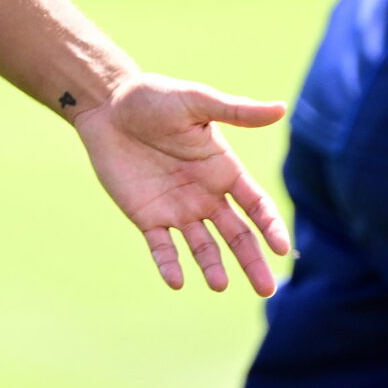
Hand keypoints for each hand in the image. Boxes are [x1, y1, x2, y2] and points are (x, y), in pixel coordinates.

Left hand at [76, 74, 291, 295]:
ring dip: (212, 267)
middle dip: (252, 262)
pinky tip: (176, 281)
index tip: (281, 249)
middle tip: (266, 290)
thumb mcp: (195, 101)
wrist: (106, 106)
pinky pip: (162, 247)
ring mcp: (177, 209)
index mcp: (223, 170)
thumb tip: (281, 107)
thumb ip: (235, 111)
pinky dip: (169, 265)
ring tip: (219, 285)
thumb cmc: (153, 97)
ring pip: (203, 247)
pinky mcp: (147, 216)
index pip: (256, 206)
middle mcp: (206, 195)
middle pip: (237, 235)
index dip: (270, 227)